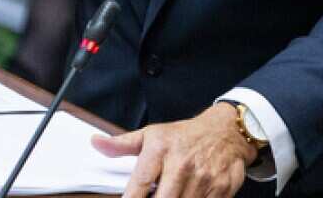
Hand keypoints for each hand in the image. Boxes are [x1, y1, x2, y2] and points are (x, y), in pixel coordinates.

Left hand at [92, 104, 254, 197]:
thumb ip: (122, 144)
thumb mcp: (152, 135)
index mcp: (160, 150)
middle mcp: (181, 164)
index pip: (140, 184)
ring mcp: (203, 178)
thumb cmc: (184, 136)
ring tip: (169, 194)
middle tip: (154, 196)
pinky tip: (185, 196)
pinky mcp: (221, 190)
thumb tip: (96, 143)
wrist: (226, 132)